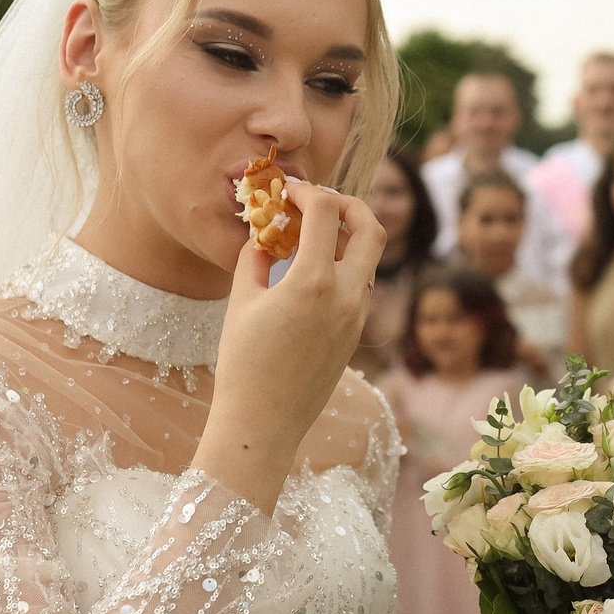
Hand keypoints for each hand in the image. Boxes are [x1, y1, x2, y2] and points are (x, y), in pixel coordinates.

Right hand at [198, 180, 384, 508]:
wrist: (264, 423)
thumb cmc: (244, 364)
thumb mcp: (242, 302)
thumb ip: (255, 258)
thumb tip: (266, 235)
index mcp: (315, 282)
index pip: (326, 212)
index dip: (307, 191)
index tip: (288, 191)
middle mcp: (347, 296)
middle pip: (372, 228)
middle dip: (349, 204)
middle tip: (319, 203)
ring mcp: (358, 317)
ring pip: (369, 258)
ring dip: (347, 237)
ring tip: (309, 238)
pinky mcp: (356, 334)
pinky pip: (360, 286)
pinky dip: (344, 266)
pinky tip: (311, 271)